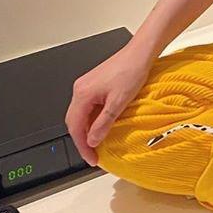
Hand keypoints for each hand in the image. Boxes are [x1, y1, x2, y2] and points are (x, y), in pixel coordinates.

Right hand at [65, 41, 154, 166]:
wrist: (139, 53)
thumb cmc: (131, 71)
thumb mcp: (119, 102)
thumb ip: (103, 123)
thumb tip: (92, 140)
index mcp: (82, 94)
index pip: (75, 127)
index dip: (82, 146)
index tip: (91, 158)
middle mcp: (80, 89)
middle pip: (74, 122)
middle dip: (82, 141)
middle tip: (93, 155)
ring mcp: (85, 86)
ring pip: (80, 115)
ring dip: (86, 131)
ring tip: (97, 145)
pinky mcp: (93, 85)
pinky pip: (87, 107)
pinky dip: (91, 121)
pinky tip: (100, 127)